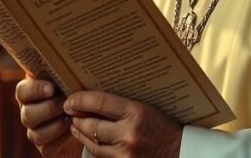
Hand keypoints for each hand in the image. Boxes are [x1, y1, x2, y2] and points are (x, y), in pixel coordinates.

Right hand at [16, 77, 81, 156]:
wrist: (87, 120)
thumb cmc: (76, 94)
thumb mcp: (70, 80)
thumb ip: (63, 70)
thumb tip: (72, 52)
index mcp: (31, 93)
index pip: (22, 91)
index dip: (35, 90)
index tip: (51, 88)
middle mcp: (29, 112)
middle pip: (27, 114)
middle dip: (48, 109)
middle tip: (65, 104)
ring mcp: (35, 131)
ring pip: (35, 134)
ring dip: (55, 126)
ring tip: (71, 119)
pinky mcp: (45, 148)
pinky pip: (46, 148)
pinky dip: (60, 140)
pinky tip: (72, 132)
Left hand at [64, 90, 181, 157]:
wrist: (180, 152)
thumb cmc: (163, 127)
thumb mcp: (146, 108)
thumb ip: (121, 105)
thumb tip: (94, 98)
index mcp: (136, 112)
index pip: (99, 102)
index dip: (80, 100)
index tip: (71, 99)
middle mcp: (129, 133)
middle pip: (91, 124)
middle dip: (76, 117)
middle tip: (70, 110)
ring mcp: (125, 153)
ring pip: (92, 142)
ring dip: (80, 132)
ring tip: (75, 123)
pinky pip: (99, 155)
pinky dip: (90, 146)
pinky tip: (87, 138)